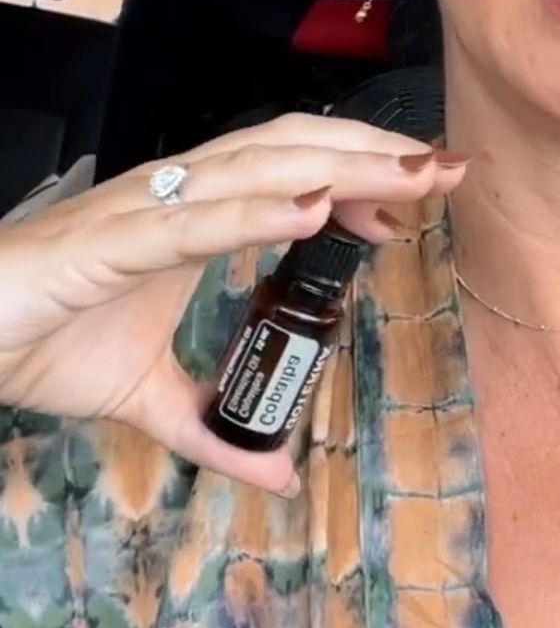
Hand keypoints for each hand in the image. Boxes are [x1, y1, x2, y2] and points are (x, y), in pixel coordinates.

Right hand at [0, 113, 468, 493]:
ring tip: (408, 177)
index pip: (291, 174)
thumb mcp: (148, 399)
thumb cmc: (41, 340)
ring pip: (253, 172)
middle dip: (374, 156)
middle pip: (291, 154)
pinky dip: (253, 212)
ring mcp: (142, 214)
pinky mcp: (105, 245)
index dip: (358, 174)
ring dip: (336, 168)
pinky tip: (311, 210)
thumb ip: (213, 430)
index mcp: (192, 220)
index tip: (422, 195)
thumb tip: (280, 474)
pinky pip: (189, 222)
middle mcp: (175, 201)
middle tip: (451, 168)